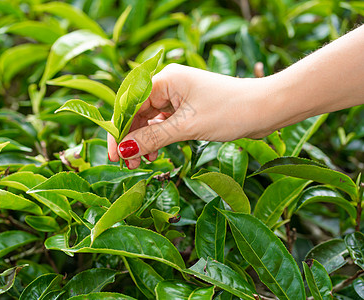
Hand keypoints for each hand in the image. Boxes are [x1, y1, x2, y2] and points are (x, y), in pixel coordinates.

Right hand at [107, 63, 271, 168]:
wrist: (266, 109)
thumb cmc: (231, 111)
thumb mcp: (187, 127)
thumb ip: (153, 138)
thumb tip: (124, 149)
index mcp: (166, 80)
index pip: (130, 103)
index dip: (119, 129)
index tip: (114, 152)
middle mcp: (169, 85)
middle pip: (138, 112)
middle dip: (131, 137)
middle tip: (127, 162)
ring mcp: (178, 96)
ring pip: (150, 119)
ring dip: (144, 140)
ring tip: (142, 162)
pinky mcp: (187, 108)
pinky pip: (163, 123)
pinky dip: (158, 138)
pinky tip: (155, 153)